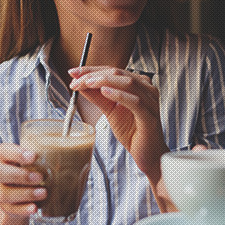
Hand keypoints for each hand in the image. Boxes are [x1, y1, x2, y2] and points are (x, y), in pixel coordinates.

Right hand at [0, 143, 46, 217]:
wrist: (24, 193)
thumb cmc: (33, 169)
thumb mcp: (37, 158)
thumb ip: (50, 152)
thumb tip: (75, 147)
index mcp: (2, 156)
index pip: (2, 151)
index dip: (16, 153)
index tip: (34, 156)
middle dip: (20, 175)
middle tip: (40, 177)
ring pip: (3, 194)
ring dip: (25, 194)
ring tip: (44, 193)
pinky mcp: (3, 207)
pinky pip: (10, 210)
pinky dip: (23, 210)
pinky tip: (35, 208)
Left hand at [69, 66, 168, 181]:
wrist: (147, 154)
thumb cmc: (132, 131)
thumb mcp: (110, 111)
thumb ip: (97, 97)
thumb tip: (80, 84)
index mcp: (138, 84)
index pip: (112, 71)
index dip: (92, 70)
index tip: (73, 73)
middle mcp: (147, 89)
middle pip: (118, 74)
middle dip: (94, 75)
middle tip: (75, 80)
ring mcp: (151, 101)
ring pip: (127, 83)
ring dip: (104, 81)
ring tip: (87, 83)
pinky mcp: (150, 116)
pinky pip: (135, 102)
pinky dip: (119, 95)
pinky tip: (105, 92)